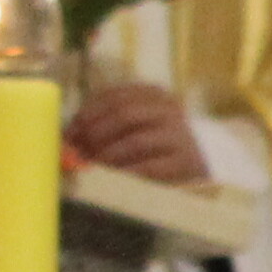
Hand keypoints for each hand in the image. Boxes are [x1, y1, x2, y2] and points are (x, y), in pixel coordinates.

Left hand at [67, 81, 211, 186]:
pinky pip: (149, 167)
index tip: (71, 131)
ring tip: (92, 165)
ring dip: (107, 154)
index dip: (87, 113)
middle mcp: (168, 109)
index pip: (114, 96)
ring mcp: (179, 134)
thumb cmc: (158, 139)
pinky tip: (111, 177)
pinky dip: (125, 172)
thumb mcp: (137, 121)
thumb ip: (107, 122)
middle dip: (95, 133)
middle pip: (123, 114)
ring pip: (135, 140)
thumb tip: (68, 137)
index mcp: (154, 94)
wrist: (202, 156)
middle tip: (78, 151)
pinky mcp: (184, 161)